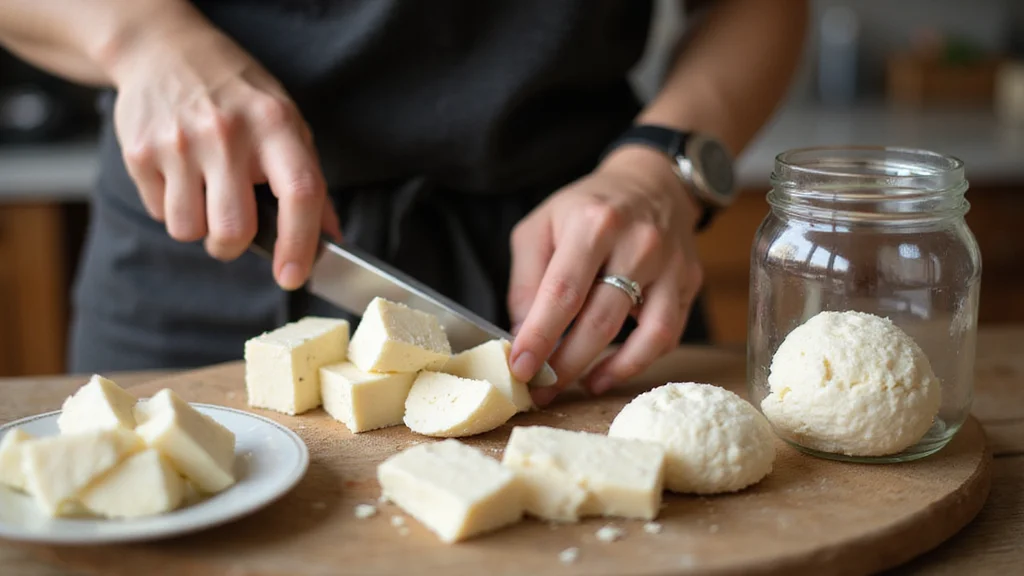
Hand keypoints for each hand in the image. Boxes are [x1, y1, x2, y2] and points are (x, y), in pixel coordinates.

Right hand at [108, 17, 339, 289]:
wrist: (165, 50)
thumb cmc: (237, 95)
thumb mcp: (286, 122)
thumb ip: (309, 181)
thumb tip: (330, 240)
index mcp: (274, 125)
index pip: (299, 193)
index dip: (300, 243)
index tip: (294, 275)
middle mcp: (227, 133)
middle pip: (233, 229)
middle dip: (234, 247)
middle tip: (236, 231)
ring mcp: (179, 143)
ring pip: (189, 230)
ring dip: (200, 227)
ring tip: (206, 193)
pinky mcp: (140, 152)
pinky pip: (160, 213)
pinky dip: (173, 207)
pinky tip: (181, 175)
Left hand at [507, 146, 704, 404]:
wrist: (651, 183)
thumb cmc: (587, 209)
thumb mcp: (540, 227)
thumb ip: (526, 280)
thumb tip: (522, 336)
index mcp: (593, 223)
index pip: (563, 292)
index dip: (540, 336)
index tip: (521, 367)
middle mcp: (638, 242)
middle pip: (600, 320)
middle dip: (565, 364)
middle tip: (540, 389)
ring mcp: (670, 264)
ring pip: (643, 334)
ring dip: (603, 369)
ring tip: (571, 386)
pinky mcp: (689, 281)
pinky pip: (666, 335)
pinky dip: (635, 363)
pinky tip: (605, 374)